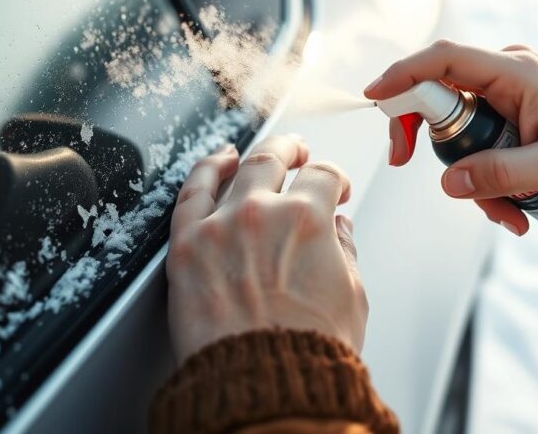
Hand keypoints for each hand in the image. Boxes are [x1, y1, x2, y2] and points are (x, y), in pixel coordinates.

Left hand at [165, 135, 365, 362]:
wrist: (263, 386)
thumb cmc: (308, 351)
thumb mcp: (351, 296)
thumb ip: (346, 252)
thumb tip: (341, 232)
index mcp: (308, 219)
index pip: (324, 175)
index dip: (334, 178)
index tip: (335, 189)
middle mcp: (262, 212)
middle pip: (275, 158)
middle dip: (292, 151)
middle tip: (298, 153)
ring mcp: (220, 225)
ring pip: (234, 169)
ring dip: (249, 154)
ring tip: (255, 152)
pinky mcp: (185, 246)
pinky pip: (190, 193)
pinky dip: (204, 171)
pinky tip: (214, 164)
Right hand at [363, 40, 537, 235]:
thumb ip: (503, 173)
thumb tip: (449, 183)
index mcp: (518, 72)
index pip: (445, 59)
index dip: (404, 73)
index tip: (375, 96)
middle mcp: (507, 74)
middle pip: (437, 91)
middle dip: (424, 135)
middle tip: (404, 162)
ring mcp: (506, 94)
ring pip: (454, 128)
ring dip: (466, 173)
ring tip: (507, 213)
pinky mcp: (506, 116)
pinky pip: (473, 143)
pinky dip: (483, 178)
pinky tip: (515, 210)